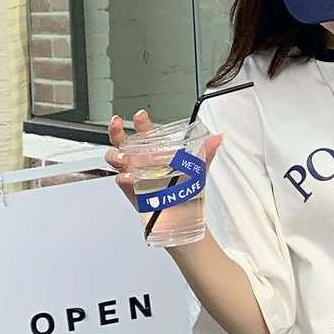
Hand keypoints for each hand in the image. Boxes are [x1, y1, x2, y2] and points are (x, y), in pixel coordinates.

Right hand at [105, 109, 221, 210]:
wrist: (184, 218)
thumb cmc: (187, 192)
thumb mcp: (197, 170)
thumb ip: (205, 153)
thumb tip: (217, 138)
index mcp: (157, 152)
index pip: (146, 133)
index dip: (141, 123)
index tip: (142, 115)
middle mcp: (143, 162)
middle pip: (122, 142)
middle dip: (116, 131)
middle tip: (118, 124)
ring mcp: (135, 175)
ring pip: (116, 159)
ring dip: (117, 155)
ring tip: (126, 158)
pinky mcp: (132, 191)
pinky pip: (121, 181)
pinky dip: (124, 178)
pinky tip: (130, 177)